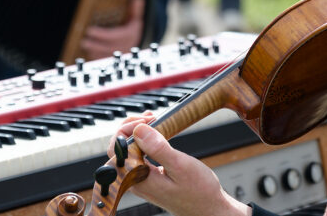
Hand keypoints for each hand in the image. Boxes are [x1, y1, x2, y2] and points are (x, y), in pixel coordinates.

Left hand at [79, 0, 145, 60]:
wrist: (140, 41)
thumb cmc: (135, 28)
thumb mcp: (137, 18)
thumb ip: (136, 10)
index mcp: (129, 35)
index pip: (113, 36)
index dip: (100, 34)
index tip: (89, 30)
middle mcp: (125, 46)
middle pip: (108, 47)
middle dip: (95, 46)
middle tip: (83, 41)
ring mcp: (121, 54)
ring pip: (107, 55)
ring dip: (94, 52)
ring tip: (84, 46)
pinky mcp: (117, 59)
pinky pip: (107, 60)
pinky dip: (98, 58)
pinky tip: (89, 54)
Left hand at [112, 114, 250, 215]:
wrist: (209, 208)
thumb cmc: (199, 192)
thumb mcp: (180, 165)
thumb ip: (158, 148)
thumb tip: (139, 131)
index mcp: (139, 179)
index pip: (117, 149)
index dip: (127, 129)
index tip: (147, 121)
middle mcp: (136, 181)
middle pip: (120, 149)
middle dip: (132, 128)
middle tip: (151, 118)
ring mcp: (142, 180)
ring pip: (129, 151)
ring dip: (139, 133)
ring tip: (154, 121)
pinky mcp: (149, 178)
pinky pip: (139, 156)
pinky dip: (145, 141)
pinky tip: (156, 133)